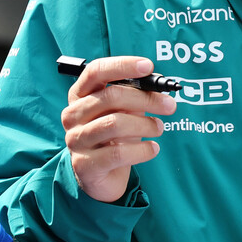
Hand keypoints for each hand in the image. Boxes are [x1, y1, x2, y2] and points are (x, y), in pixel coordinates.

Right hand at [60, 56, 175, 202]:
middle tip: (169, 105)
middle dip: (145, 99)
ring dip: (145, 125)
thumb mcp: (123, 111)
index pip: (96, 71)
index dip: (122, 65)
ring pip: (115, 124)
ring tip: (159, 128)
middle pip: (110, 97)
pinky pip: (118, 153)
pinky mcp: (85, 165)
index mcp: (79, 95)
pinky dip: (142, 150)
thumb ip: (135, 96)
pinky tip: (153, 149)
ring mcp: (75, 140)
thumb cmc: (113, 136)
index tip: (149, 66)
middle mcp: (72, 115)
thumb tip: (158, 86)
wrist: (100, 176)